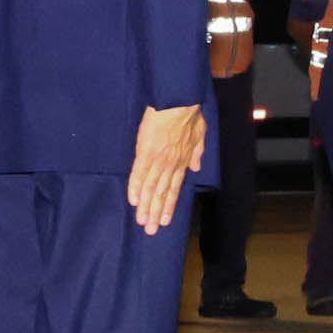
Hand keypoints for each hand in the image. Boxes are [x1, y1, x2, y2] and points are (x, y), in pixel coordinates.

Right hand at [128, 104, 206, 233]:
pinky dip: (136, 188)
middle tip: (150, 231)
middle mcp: (171, 165)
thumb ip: (197, 153)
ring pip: (151, 188)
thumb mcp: (200, 134)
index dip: (169, 205)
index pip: (175, 188)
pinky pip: (139, 173)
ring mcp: (158, 160)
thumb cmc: (189, 114)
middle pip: (162, 193)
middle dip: (156, 213)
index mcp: (183, 161)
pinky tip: (133, 201)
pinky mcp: (146, 152)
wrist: (179, 102)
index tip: (166, 220)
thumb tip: (196, 167)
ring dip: (146, 206)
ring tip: (141, 222)